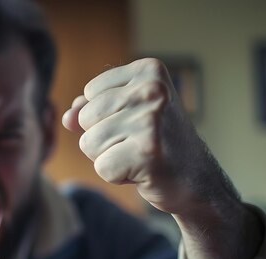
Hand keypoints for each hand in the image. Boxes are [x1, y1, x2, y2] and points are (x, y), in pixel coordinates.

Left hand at [62, 58, 212, 214]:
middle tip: (138, 143)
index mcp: (149, 70)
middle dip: (104, 138)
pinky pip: (102, 166)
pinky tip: (142, 171)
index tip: (137, 123)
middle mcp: (152, 90)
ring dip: (108, 157)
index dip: (104, 116)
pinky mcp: (146, 151)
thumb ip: (91, 108)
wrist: (197, 181)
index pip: (89, 93)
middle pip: (86, 117)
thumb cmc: (158, 143)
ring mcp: (150, 120)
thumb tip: (68, 118)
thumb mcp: (126, 113)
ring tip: (139, 156)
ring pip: (89, 142)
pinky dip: (117, 175)